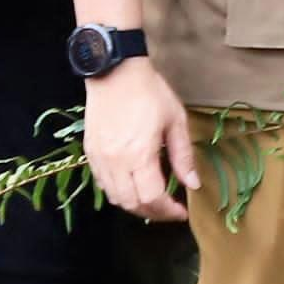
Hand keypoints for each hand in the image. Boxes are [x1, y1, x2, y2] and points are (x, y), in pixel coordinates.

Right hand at [85, 65, 204, 221]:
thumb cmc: (149, 91)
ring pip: (115, 197)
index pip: (152, 198)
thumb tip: (193, 185)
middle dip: (154, 213)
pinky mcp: (90, 152)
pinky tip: (132, 187)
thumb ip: (183, 156)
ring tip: (153, 201)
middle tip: (170, 210)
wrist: (115, 70)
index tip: (182, 212)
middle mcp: (116, 162)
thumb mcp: (175, 120)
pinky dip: (118, 193)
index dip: (168, 211)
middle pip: (132, 203)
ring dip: (135, 206)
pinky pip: (102, 184)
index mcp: (139, 155)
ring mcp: (99, 158)